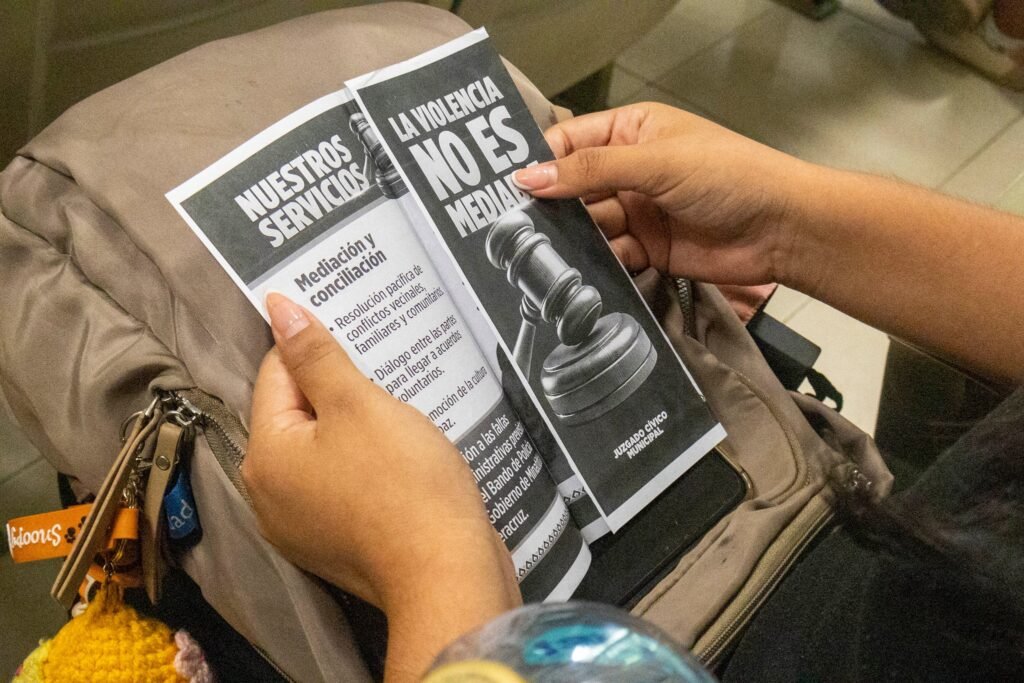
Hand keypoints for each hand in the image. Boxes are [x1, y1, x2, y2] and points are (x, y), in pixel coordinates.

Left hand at [244, 294, 518, 678]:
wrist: (447, 574)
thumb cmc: (404, 484)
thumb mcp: (359, 404)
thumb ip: (315, 355)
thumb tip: (276, 306)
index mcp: (265, 455)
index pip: (278, 374)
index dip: (318, 351)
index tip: (359, 341)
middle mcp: (269, 494)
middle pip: (297, 415)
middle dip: (340, 392)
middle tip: (385, 377)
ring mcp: (301, 526)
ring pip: (323, 450)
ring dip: (356, 428)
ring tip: (398, 415)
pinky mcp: (335, 544)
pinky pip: (342, 485)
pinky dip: (365, 466)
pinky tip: (400, 457)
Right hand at [514, 102, 815, 285]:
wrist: (782, 229)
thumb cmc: (729, 176)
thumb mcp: (656, 163)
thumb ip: (591, 171)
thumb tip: (528, 178)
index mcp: (632, 132)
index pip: (571, 142)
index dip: (542, 163)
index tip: (510, 187)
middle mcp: (631, 170)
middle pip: (575, 189)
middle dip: (552, 207)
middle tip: (517, 228)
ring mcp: (639, 212)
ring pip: (590, 226)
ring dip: (573, 240)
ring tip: (546, 255)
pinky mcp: (649, 250)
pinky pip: (611, 256)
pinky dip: (598, 264)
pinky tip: (582, 272)